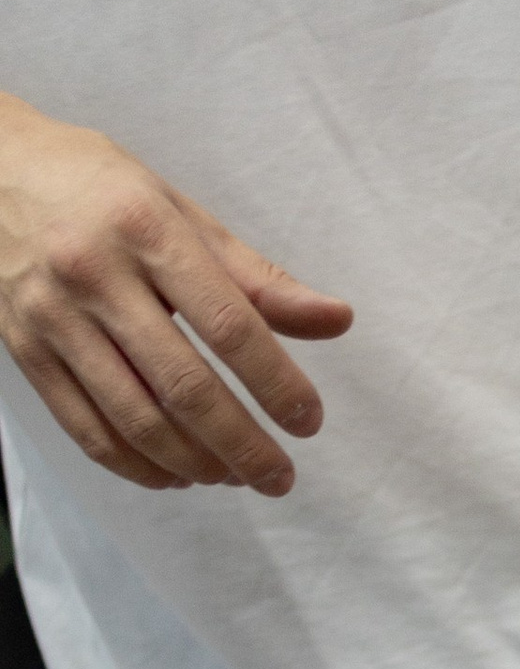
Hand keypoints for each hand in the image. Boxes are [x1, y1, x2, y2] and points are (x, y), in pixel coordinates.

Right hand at [0, 91, 350, 492]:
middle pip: (183, 386)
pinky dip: (140, 467)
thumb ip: (256, 277)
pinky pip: (88, 431)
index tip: (309, 422)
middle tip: (280, 477)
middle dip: (242, 445)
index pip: (227, 323)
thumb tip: (338, 320)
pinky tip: (179, 473)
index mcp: (144, 227)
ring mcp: (52, 316)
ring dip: (196, 463)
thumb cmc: (101, 191)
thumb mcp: (179, 212)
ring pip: (135, 420)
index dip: (275, 382)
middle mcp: (94, 272)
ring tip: (234, 477)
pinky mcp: (24, 349)